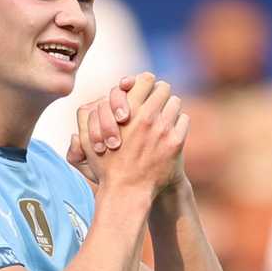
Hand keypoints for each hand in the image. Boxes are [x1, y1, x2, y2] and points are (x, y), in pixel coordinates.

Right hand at [73, 73, 188, 198]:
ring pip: (175, 103)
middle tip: (158, 100)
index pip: (146, 79)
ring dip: (170, 108)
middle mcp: (147, 116)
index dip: (146, 82)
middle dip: (160, 93)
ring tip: (165, 116)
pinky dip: (179, 124)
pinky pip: (184, 121)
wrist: (127, 192)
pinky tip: (172, 131)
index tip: (146, 88)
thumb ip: (87, 116)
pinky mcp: (176, 142)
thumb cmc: (106, 167)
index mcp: (128, 110)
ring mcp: (163, 129)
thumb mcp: (89, 140)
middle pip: (164, 88)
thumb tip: (93, 102)